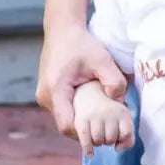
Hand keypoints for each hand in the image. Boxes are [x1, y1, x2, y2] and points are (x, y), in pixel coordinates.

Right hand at [35, 22, 128, 138]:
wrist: (62, 30)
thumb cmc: (81, 44)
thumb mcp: (102, 59)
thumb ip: (114, 80)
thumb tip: (120, 101)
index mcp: (55, 91)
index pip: (67, 127)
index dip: (85, 134)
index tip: (104, 131)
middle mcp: (45, 97)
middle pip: (65, 125)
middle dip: (85, 129)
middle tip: (106, 126)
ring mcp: (44, 96)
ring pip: (64, 118)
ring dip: (80, 120)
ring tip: (100, 116)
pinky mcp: (47, 93)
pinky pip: (62, 110)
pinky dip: (76, 111)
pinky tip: (91, 106)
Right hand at [75, 92, 135, 157]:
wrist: (88, 93)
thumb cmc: (109, 113)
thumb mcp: (123, 121)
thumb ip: (128, 138)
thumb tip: (118, 149)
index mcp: (122, 112)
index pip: (126, 134)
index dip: (122, 140)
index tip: (118, 137)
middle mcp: (109, 112)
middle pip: (111, 139)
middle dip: (108, 141)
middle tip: (104, 132)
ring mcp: (95, 115)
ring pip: (98, 141)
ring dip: (97, 143)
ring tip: (97, 134)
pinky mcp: (81, 120)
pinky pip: (86, 140)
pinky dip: (88, 149)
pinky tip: (89, 153)